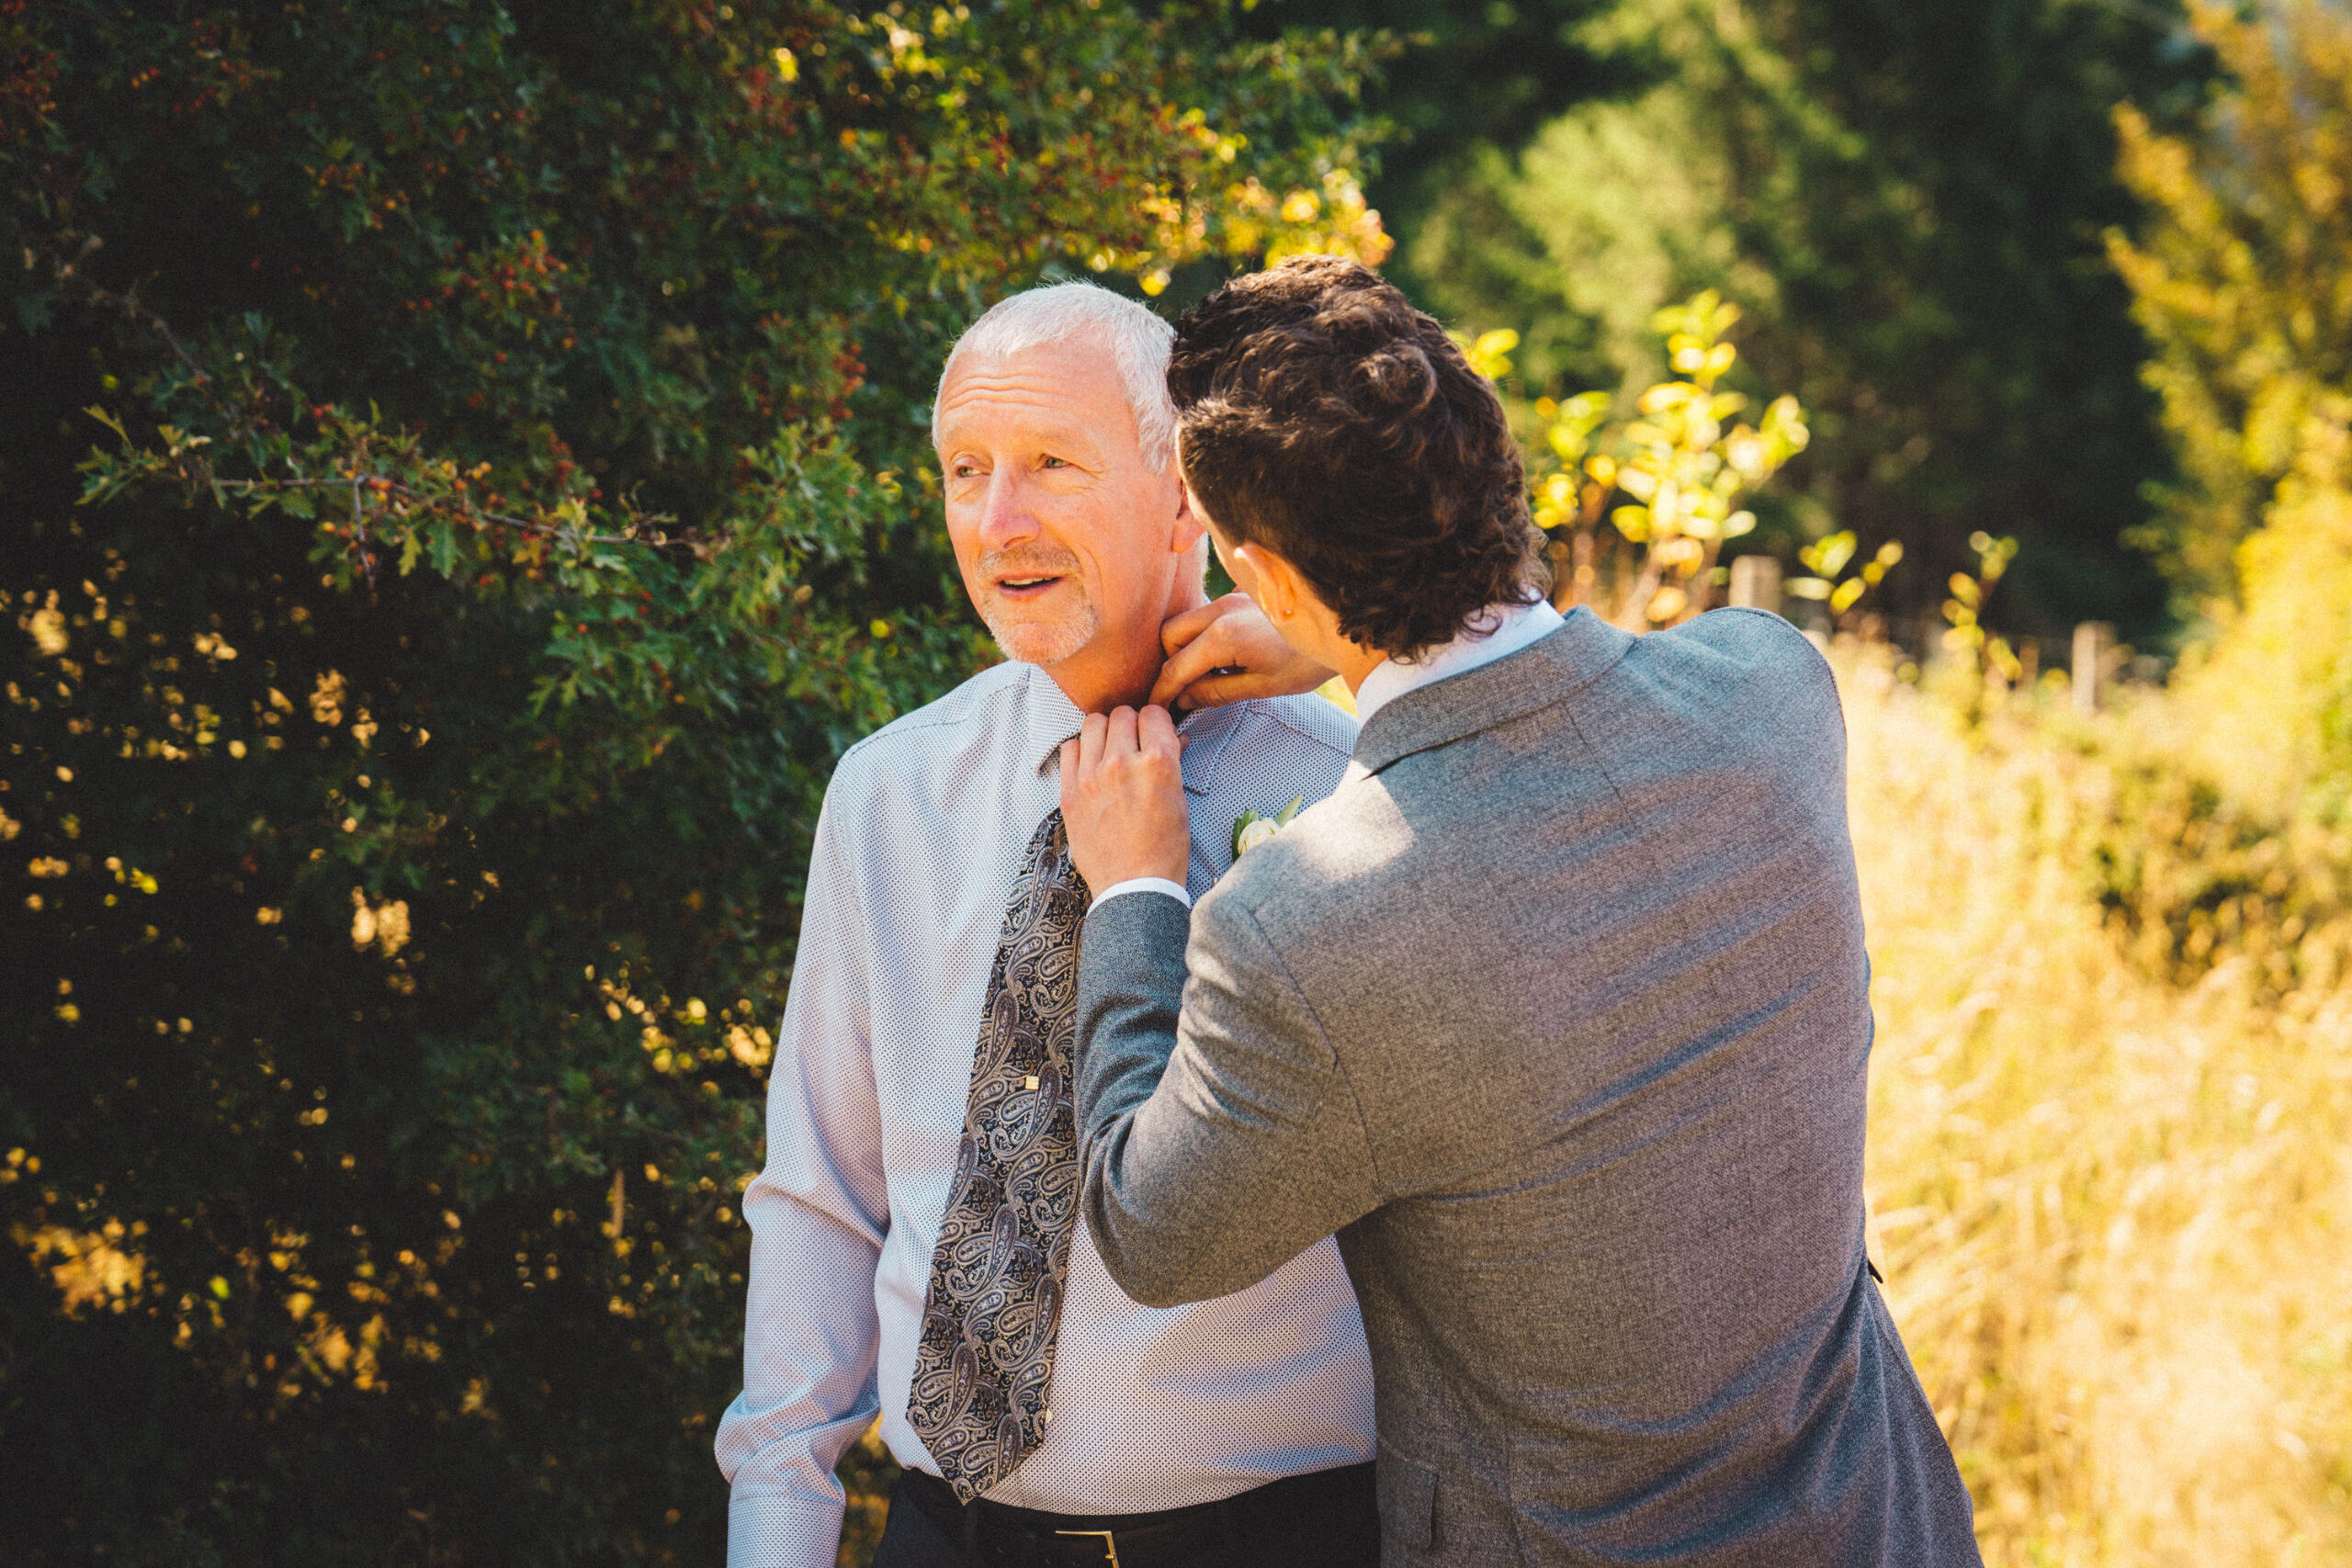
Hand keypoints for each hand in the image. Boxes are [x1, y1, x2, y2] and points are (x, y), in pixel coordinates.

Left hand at [1060, 705, 1189, 895]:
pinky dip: (1082, 751)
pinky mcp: (1069, 792)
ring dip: (1105, 732)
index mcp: (1157, 764)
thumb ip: (1172, 762)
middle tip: (1134, 743)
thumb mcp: (1179, 801)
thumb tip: (1172, 737)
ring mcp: (1091, 777)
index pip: (1153, 713)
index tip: (1155, 732)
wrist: (1134, 888)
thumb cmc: (1164, 849)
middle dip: (1132, 725)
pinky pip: (1070, 748)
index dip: (1156, 722)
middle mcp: (1122, 764)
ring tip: (1111, 750)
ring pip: (1093, 723)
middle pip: (1122, 714)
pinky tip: (1091, 766)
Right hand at [1149, 593, 1334, 709]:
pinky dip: (1207, 635)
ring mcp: (1232, 597)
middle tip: (1188, 690)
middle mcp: (1221, 609)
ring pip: (1188, 621)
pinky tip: (1231, 656)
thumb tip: (1183, 699)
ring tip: (1215, 674)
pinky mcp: (1243, 594)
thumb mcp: (1262, 687)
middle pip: (1170, 635)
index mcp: (1223, 635)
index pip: (1175, 667)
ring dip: (1189, 648)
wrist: (1342, 628)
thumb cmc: (1308, 662)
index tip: (1155, 709)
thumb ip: (1216, 692)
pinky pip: (1209, 614)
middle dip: (1172, 663)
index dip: (1161, 692)